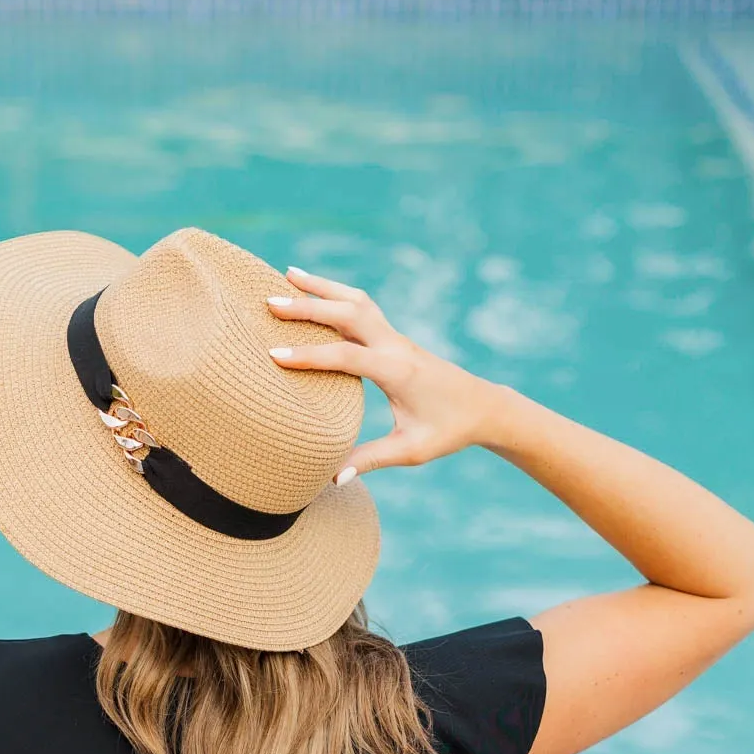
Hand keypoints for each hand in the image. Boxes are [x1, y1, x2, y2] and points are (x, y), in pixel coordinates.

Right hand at [266, 265, 512, 476]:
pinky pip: (363, 306)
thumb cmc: (448, 430)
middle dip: (309, 306)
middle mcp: (395, 346)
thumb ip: (371, 460)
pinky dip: (337, 293)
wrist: (483, 407)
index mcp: (397, 372)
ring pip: (356, 300)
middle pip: (349, 314)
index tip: (274, 355)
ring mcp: (396, 337)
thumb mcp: (411, 451)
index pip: (346, 356)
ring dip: (322, 286)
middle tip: (270, 303)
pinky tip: (316, 289)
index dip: (309, 356)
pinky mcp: (394, 337)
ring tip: (288, 274)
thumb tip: (333, 479)